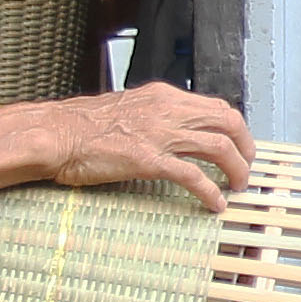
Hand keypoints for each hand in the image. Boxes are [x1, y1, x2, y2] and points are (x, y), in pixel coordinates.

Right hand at [30, 83, 254, 208]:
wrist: (55, 133)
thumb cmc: (81, 126)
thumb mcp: (126, 110)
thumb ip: (153, 117)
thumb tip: (173, 132)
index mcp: (163, 97)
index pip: (216, 106)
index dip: (234, 129)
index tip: (238, 146)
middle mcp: (167, 110)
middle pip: (227, 122)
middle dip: (245, 147)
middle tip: (245, 168)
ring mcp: (159, 134)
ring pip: (219, 147)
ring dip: (235, 170)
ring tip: (236, 187)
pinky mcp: (148, 159)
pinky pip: (193, 176)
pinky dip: (210, 192)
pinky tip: (214, 204)